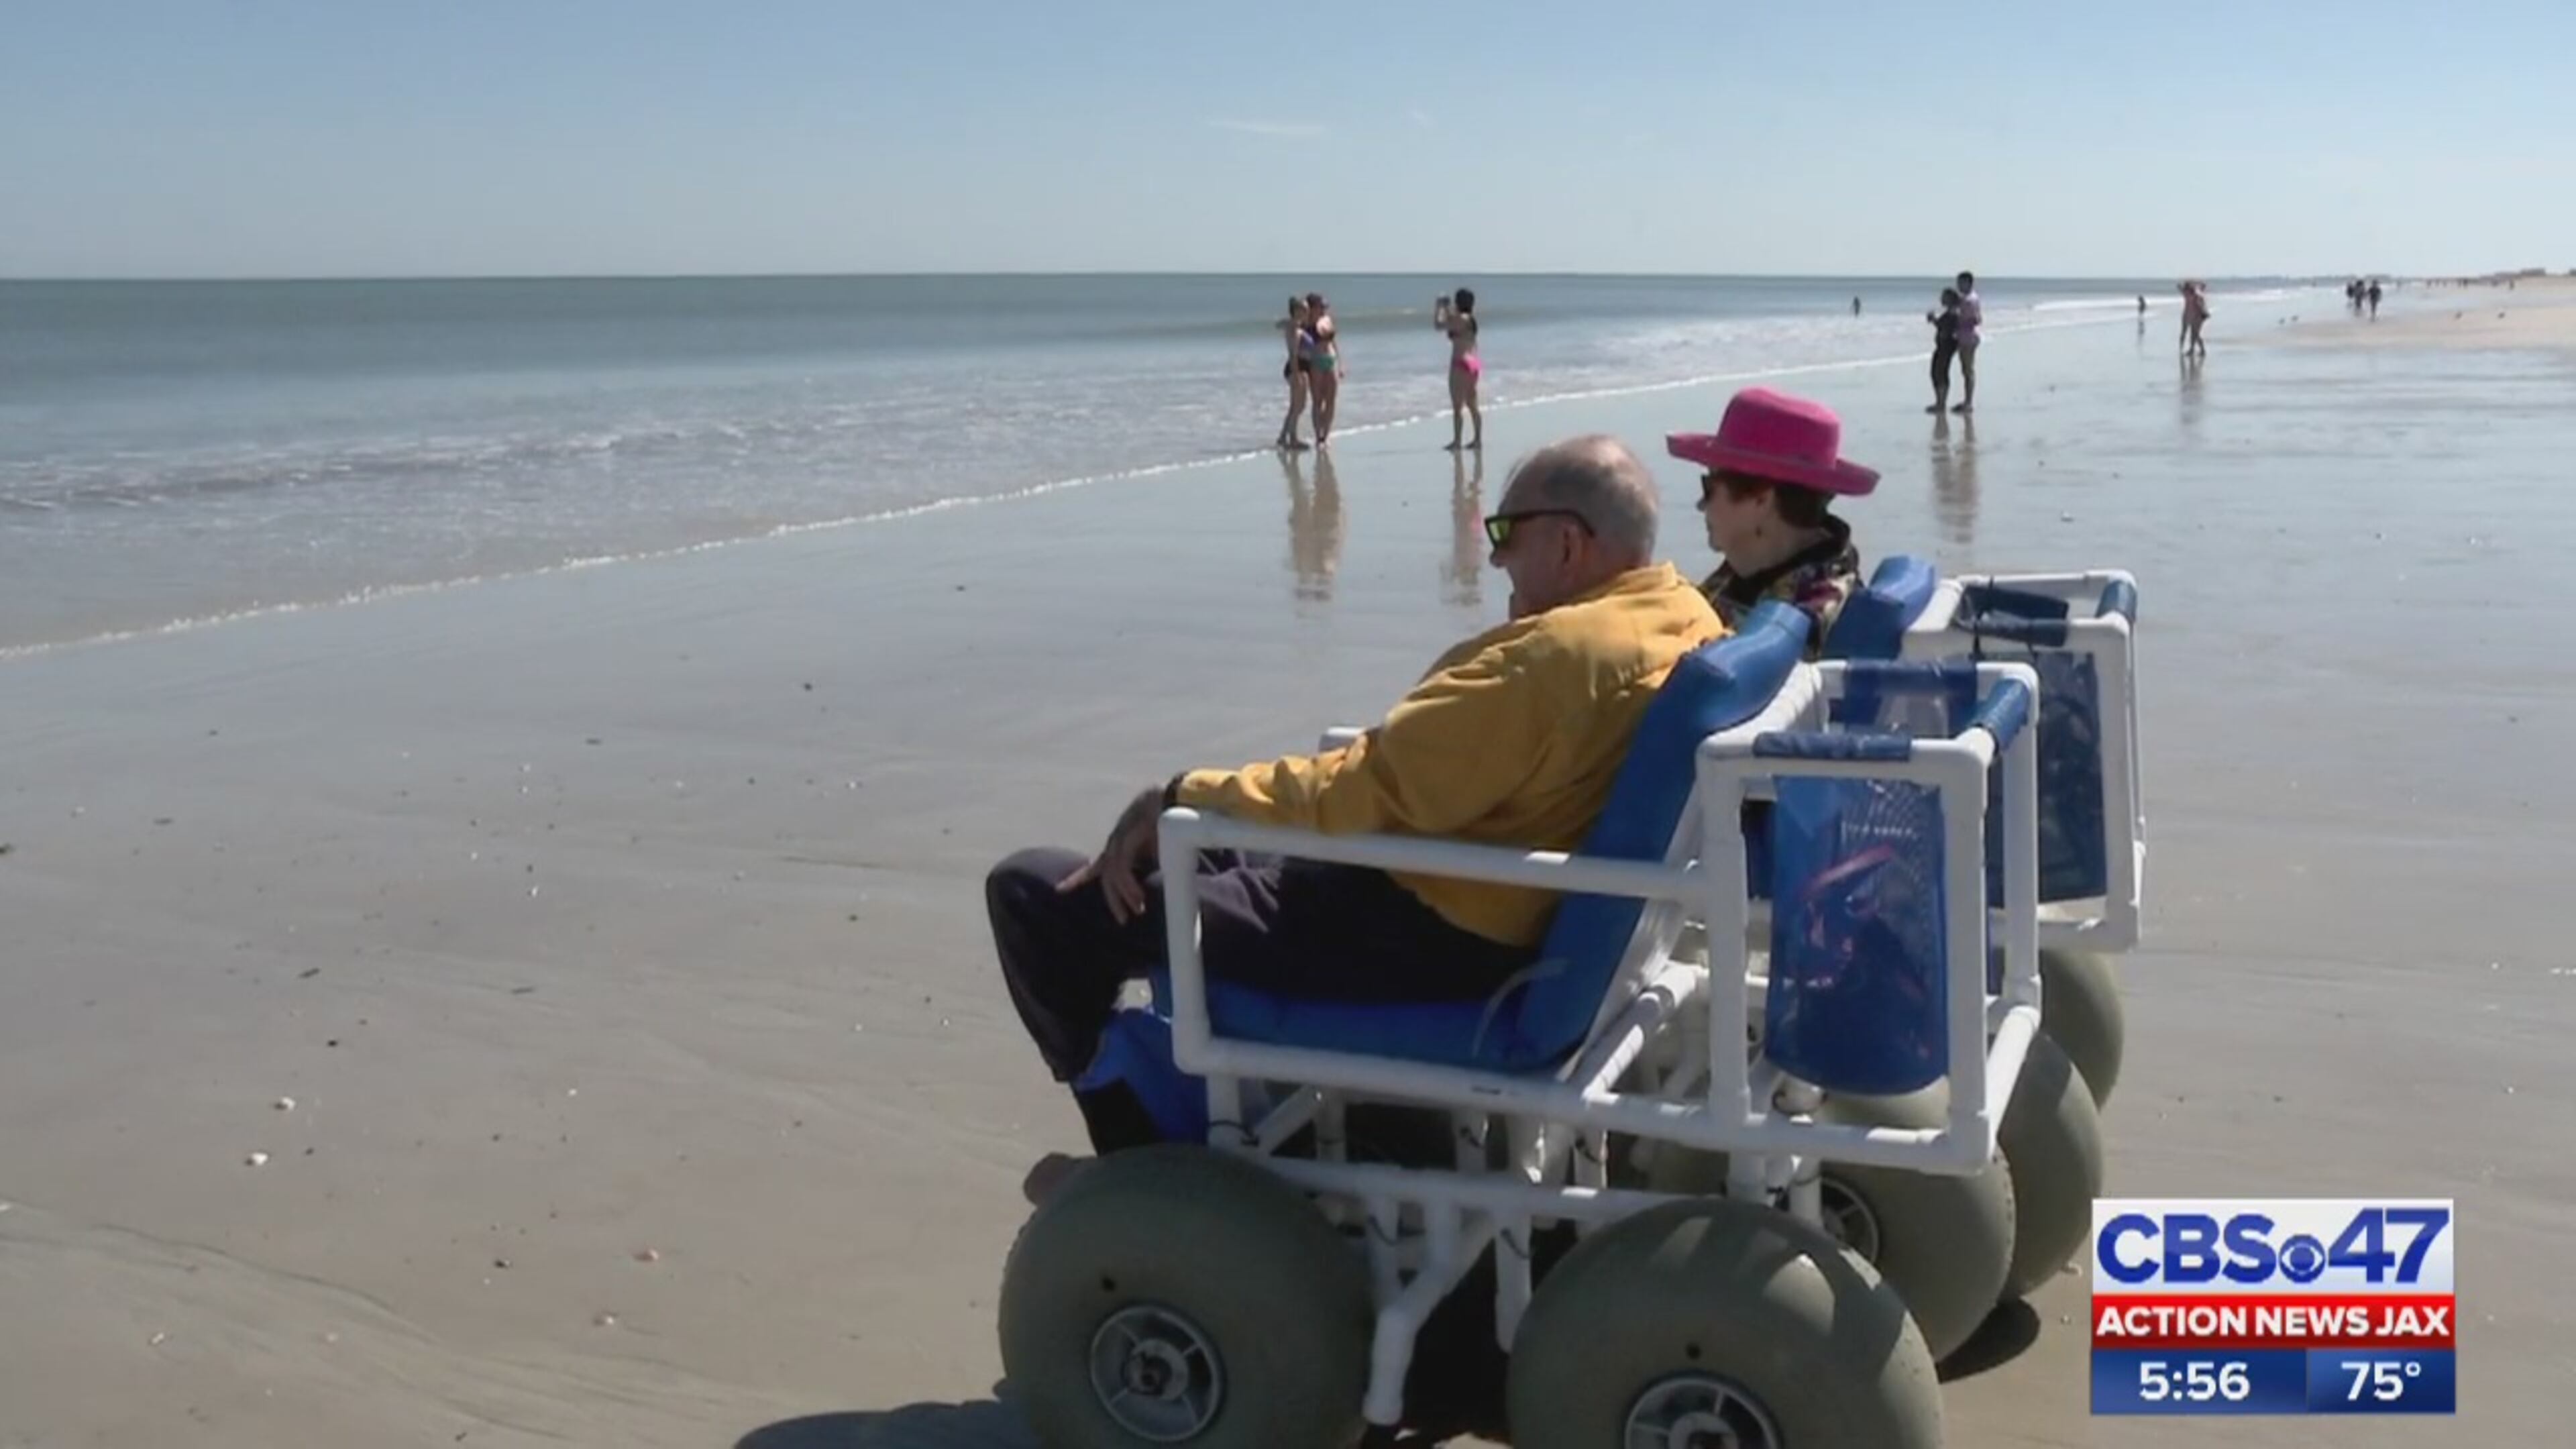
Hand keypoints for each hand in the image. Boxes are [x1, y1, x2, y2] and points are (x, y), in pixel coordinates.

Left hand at [1057, 784, 1165, 922]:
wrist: (1177, 797)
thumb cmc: (1168, 820)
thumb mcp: (1157, 848)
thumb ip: (1149, 864)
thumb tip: (1155, 886)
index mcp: (1119, 844)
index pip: (1095, 865)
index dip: (1078, 877)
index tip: (1060, 889)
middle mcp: (1115, 842)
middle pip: (1105, 875)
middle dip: (1113, 899)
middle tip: (1123, 919)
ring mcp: (1119, 838)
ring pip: (1113, 875)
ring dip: (1124, 895)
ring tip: (1137, 911)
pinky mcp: (1127, 837)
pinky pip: (1122, 868)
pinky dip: (1129, 885)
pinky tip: (1139, 897)